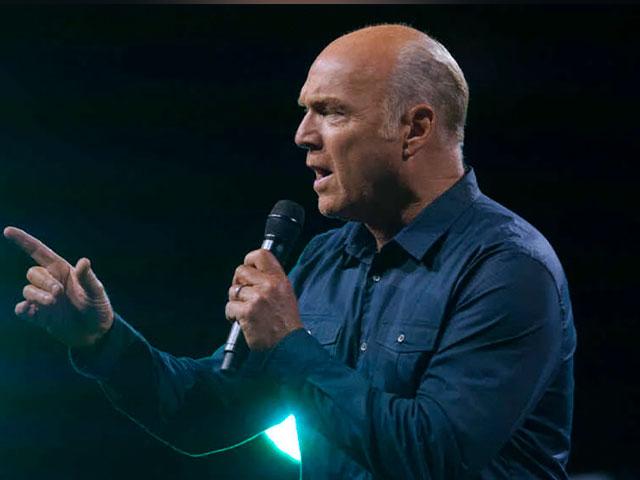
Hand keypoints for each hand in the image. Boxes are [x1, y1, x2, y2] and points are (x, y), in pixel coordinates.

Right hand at [4, 226, 113, 346]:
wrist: (96, 332)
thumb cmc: (98, 307)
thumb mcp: (96, 291)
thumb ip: (88, 278)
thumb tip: (84, 261)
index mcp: (63, 270)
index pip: (39, 252)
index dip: (23, 241)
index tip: (8, 231)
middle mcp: (51, 282)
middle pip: (33, 273)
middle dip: (44, 281)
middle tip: (58, 293)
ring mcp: (43, 299)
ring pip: (27, 290)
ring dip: (38, 296)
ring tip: (54, 303)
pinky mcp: (38, 316)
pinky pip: (21, 309)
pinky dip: (23, 309)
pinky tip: (30, 311)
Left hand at [225, 249, 302, 350]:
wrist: (288, 345)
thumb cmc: (286, 322)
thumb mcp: (286, 294)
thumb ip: (271, 280)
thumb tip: (252, 271)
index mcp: (279, 279)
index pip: (261, 255)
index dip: (249, 260)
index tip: (247, 271)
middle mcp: (269, 285)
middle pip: (241, 270)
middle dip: (238, 282)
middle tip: (243, 295)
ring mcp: (257, 298)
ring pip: (233, 290)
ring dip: (235, 301)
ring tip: (245, 311)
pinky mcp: (247, 312)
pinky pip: (230, 306)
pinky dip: (232, 315)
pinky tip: (241, 320)